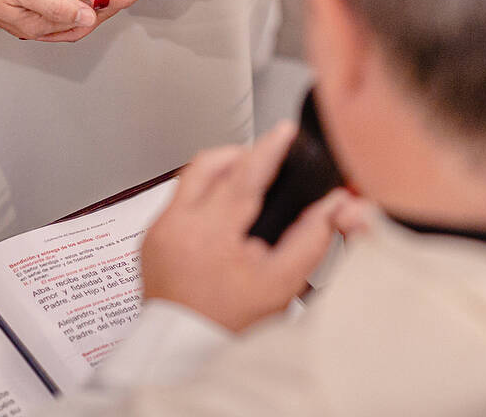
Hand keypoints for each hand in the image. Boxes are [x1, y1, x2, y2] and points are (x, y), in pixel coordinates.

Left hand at [140, 123, 365, 332]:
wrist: (184, 352)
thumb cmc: (229, 325)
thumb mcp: (281, 284)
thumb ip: (311, 238)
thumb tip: (334, 204)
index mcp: (208, 235)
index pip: (242, 176)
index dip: (268, 149)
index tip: (284, 132)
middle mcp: (176, 226)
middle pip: (208, 164)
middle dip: (240, 154)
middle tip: (266, 158)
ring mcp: (158, 231)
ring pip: (190, 177)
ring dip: (219, 172)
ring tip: (247, 181)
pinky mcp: (151, 238)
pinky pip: (178, 199)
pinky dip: (203, 194)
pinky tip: (222, 208)